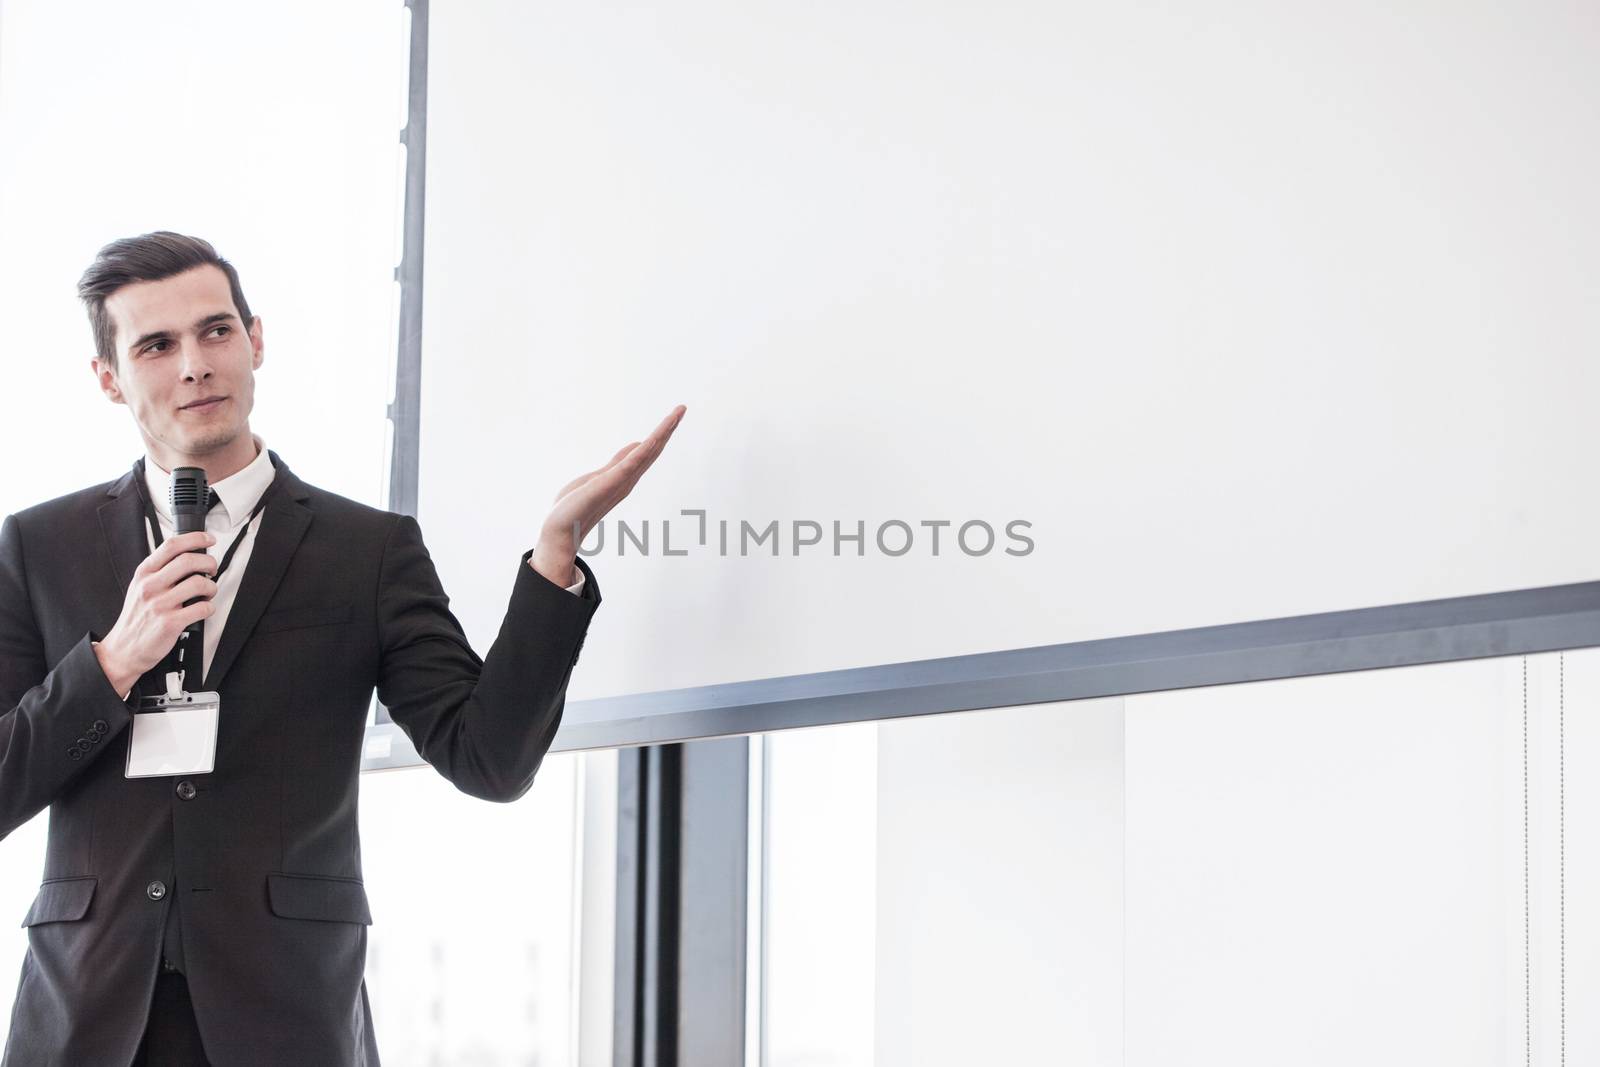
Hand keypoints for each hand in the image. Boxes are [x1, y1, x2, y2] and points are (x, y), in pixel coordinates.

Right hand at [93, 530, 218, 696]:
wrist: (123, 649)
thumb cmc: (136, 617)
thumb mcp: (139, 587)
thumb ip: (159, 571)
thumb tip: (187, 555)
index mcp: (144, 573)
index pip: (172, 546)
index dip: (195, 539)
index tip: (209, 540)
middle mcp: (151, 586)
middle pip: (189, 561)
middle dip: (209, 563)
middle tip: (212, 570)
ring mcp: (160, 604)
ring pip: (200, 584)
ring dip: (211, 588)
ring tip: (207, 593)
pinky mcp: (171, 623)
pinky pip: (202, 608)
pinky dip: (210, 608)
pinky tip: (204, 609)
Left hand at [529, 405, 687, 585]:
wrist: (560, 529)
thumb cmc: (575, 507)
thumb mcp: (599, 475)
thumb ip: (618, 461)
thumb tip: (636, 445)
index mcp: (624, 476)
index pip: (647, 451)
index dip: (661, 433)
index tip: (675, 414)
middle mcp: (628, 478)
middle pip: (653, 448)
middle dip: (668, 428)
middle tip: (683, 407)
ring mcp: (622, 479)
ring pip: (648, 451)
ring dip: (663, 431)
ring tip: (677, 412)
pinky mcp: (611, 481)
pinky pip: (633, 460)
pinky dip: (646, 447)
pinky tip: (656, 435)